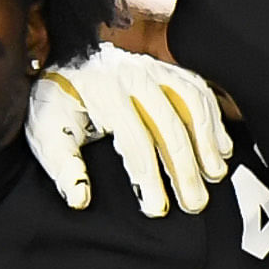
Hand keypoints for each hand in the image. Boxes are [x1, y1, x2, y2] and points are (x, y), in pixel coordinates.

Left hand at [23, 48, 231, 216]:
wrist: (64, 61)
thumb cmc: (57, 101)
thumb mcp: (46, 132)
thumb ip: (62, 165)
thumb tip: (80, 198)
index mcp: (102, 91)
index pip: (134, 139)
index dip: (147, 176)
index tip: (156, 207)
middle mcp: (133, 75)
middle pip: (170, 124)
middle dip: (185, 168)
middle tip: (195, 203)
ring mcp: (153, 68)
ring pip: (192, 103)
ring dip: (207, 141)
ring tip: (214, 175)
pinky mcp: (166, 68)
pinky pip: (199, 90)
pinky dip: (215, 119)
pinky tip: (222, 146)